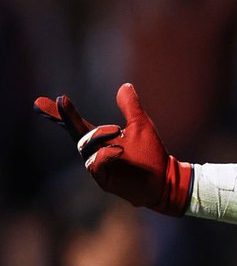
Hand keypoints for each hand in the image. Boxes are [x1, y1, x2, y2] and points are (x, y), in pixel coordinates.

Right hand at [34, 83, 192, 215]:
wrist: (166, 180)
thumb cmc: (153, 154)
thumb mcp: (141, 125)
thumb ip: (130, 107)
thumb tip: (124, 86)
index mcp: (101, 139)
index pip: (76, 124)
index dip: (59, 114)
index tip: (40, 101)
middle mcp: (95, 152)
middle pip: (75, 132)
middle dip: (66, 117)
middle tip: (61, 100)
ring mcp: (98, 167)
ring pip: (85, 147)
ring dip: (98, 135)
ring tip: (116, 131)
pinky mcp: (104, 180)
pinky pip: (95, 163)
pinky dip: (104, 154)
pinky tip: (118, 150)